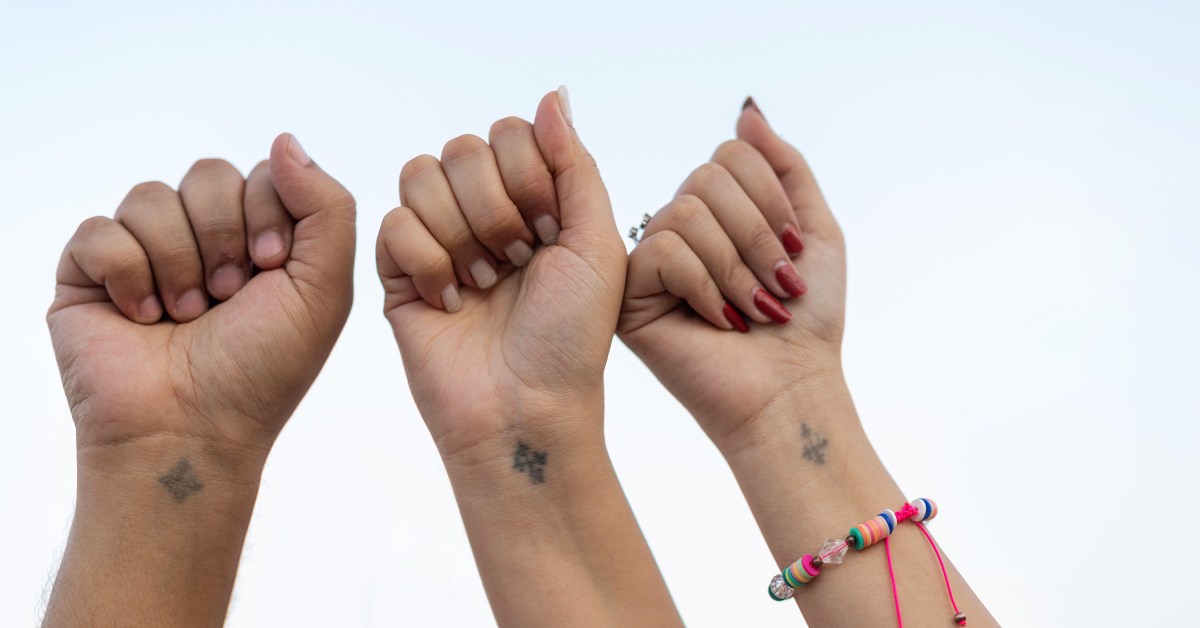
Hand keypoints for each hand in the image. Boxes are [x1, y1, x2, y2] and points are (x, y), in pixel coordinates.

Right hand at [47, 134, 355, 455]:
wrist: (193, 430)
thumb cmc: (263, 368)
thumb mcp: (325, 287)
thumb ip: (326, 206)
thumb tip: (285, 139)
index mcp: (261, 239)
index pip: (264, 173)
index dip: (269, 212)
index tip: (271, 267)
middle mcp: (204, 239)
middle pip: (208, 174)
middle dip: (223, 236)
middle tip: (228, 295)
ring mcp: (144, 253)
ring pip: (152, 197)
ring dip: (178, 262)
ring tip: (187, 315)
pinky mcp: (89, 274)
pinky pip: (100, 230)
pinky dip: (128, 275)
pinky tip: (142, 318)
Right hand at [377, 89, 625, 455]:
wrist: (526, 408)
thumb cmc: (571, 337)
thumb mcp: (596, 243)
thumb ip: (575, 164)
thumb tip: (553, 96)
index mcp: (533, 200)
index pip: (510, 134)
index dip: (529, 175)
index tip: (550, 232)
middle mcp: (484, 213)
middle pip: (462, 148)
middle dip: (496, 208)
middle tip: (518, 262)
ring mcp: (439, 241)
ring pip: (420, 175)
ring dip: (460, 232)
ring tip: (485, 283)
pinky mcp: (398, 273)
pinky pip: (392, 223)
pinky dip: (425, 261)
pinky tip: (451, 301)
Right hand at [618, 99, 846, 444]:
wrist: (791, 388)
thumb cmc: (805, 320)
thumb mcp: (814, 230)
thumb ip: (784, 166)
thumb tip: (747, 111)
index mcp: (717, 212)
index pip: (729, 155)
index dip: (770, 200)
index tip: (793, 256)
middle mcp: (678, 228)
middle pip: (707, 177)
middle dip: (757, 236)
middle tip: (776, 289)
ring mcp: (651, 260)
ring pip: (686, 212)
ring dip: (736, 267)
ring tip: (751, 311)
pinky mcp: (632, 295)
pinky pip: (663, 251)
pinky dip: (705, 286)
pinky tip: (718, 321)